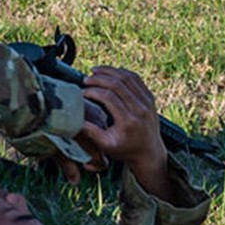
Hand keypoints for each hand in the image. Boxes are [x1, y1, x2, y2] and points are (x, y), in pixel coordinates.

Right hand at [75, 66, 171, 196]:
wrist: (149, 153)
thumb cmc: (127, 149)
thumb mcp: (106, 144)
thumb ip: (90, 131)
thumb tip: (74, 118)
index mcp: (129, 121)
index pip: (108, 96)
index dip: (92, 91)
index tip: (82, 93)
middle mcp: (140, 109)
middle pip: (117, 83)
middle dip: (98, 78)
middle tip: (86, 80)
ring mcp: (147, 102)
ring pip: (127, 77)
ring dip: (109, 71)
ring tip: (95, 72)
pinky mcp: (149, 98)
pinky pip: (135, 79)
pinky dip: (121, 72)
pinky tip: (111, 72)